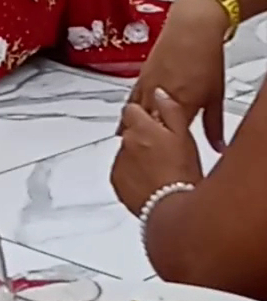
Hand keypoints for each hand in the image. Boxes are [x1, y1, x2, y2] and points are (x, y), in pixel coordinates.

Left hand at [112, 92, 202, 217]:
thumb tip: (160, 93)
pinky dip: (132, 175)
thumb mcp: (184, 136)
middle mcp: (126, 142)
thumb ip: (170, 110)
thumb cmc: (182, 174)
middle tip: (162, 152)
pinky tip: (150, 181)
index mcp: (142, 128)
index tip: (154, 125)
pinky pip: (122, 172)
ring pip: (126, 152)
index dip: (144, 117)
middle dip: (142, 138)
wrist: (173, 207)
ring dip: (136, 156)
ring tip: (159, 170)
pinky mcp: (117, 182)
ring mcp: (120, 163)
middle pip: (129, 132)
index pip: (132, 110)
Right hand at [124, 0, 228, 150]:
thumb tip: (218, 147)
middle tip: (139, 158)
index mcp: (181, 104)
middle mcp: (160, 95)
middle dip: (142, 142)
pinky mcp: (142, 75)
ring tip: (128, 144)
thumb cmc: (206, 55)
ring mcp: (148, 85)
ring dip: (132, 129)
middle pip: (146, 128)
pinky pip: (131, 98)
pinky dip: (129, 112)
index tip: (159, 164)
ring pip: (135, 114)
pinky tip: (125, 119)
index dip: (161, 153)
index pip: (166, 138)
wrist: (193, 26)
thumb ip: (215, 126)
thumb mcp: (215, 95)